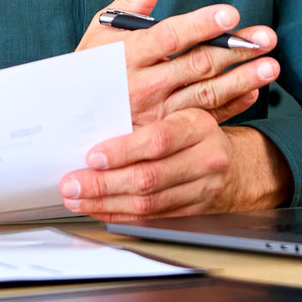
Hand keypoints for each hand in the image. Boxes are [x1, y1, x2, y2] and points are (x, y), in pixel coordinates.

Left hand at [59, 109, 291, 220]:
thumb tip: (99, 82)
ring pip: (147, 204)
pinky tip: (99, 209)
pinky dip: (120, 216)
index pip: (158, 139)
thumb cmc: (191, 124)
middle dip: (103, 183)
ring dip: (105, 203)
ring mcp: (202, 189)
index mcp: (197, 124)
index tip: (92, 155)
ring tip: (76, 198)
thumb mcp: (181, 98)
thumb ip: (150, 91)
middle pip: (149, 177)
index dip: (123, 150)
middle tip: (71, 183)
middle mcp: (205, 158)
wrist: (230, 160)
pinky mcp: (194, 213)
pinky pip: (151, 219)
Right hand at [75, 0, 278, 125]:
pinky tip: (253, 93)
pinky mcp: (166, 133)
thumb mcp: (103, 29)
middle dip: (235, 50)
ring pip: (206, 95)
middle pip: (196, 65)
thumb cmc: (90, 66)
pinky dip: (231, 107)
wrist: (70, 121)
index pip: (170, 36)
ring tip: (271, 66)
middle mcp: (143, 84)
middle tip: (267, 38)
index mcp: (129, 53)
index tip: (231, 14)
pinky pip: (203, 120)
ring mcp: (156, 113)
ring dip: (242, 80)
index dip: (201, 24)